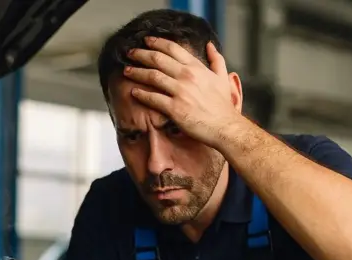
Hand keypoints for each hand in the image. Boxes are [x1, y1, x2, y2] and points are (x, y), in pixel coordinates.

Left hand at [123, 37, 242, 146]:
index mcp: (196, 67)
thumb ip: (216, 60)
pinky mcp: (175, 108)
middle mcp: (187, 76)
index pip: (173, 48)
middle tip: (130, 53)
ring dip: (137, 72)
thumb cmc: (222, 105)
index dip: (157, 43)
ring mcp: (180, 92)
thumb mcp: (223, 78)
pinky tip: (133, 92)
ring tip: (127, 71)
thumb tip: (210, 45)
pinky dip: (141, 94)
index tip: (146, 41)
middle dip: (141, 54)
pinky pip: (153, 99)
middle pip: (158, 59)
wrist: (224, 127)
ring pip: (153, 76)